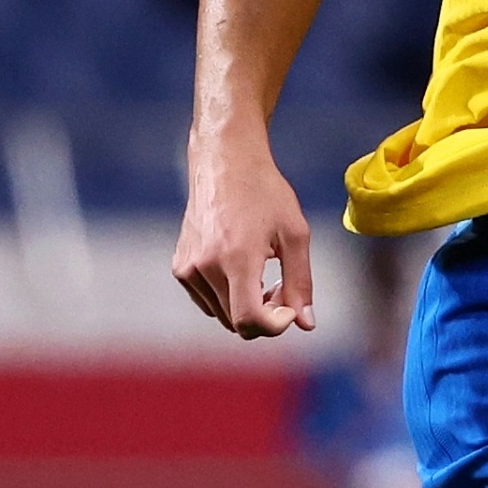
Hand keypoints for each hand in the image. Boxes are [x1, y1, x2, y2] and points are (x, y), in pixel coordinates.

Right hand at [173, 143, 319, 338]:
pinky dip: (228, 298)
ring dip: (247, 308)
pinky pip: (208, 302)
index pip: (249, 320)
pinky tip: (242, 269)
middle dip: (265, 316)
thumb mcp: (295, 234)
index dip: (275, 326)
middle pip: (237, 323)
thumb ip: (301, 282)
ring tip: (263, 275)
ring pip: (222, 316)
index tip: (290, 310)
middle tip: (281, 288)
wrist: (224, 161)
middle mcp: (205, 266)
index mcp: (236, 257)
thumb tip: (306, 324)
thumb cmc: (264, 191)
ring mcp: (188, 268)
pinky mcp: (180, 267)